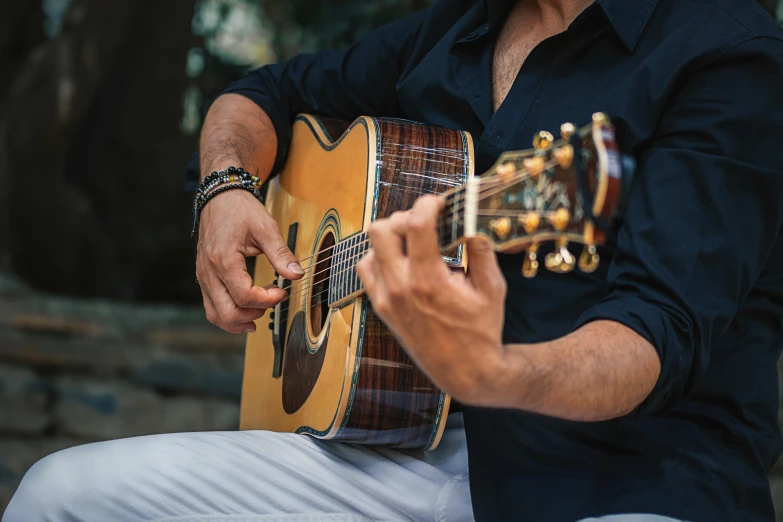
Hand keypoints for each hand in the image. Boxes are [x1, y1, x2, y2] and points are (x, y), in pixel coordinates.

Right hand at [196, 190, 303, 332]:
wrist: (219, 197)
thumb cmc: (240, 210)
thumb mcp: (266, 228)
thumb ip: (281, 254)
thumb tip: (297, 274)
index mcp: (223, 260)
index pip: (245, 296)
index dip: (267, 300)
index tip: (282, 291)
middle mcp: (209, 272)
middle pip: (227, 313)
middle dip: (254, 314)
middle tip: (272, 301)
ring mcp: (203, 277)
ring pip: (215, 314)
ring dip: (239, 321)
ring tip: (260, 313)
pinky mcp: (204, 277)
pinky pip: (211, 306)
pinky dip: (228, 315)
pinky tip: (245, 313)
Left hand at [356, 195, 507, 404]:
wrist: (465, 371)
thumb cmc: (481, 330)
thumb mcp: (492, 288)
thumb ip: (481, 249)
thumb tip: (472, 220)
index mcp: (429, 280)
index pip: (416, 225)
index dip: (427, 204)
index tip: (439, 204)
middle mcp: (401, 288)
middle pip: (381, 230)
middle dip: (404, 217)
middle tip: (425, 223)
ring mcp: (386, 299)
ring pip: (370, 247)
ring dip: (391, 237)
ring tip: (414, 242)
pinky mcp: (381, 307)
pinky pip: (366, 269)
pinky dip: (380, 257)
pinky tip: (403, 261)